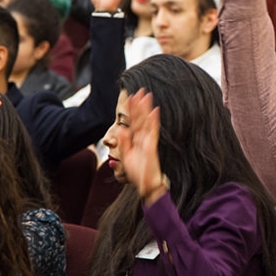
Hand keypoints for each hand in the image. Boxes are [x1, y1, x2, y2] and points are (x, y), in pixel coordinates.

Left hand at [117, 89, 167, 203]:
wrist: (147, 185)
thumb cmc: (138, 173)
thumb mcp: (126, 157)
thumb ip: (124, 143)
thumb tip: (120, 130)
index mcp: (136, 140)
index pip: (133, 122)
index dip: (132, 110)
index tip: (131, 97)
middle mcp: (142, 138)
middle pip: (140, 118)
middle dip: (140, 105)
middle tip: (140, 90)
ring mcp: (148, 141)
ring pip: (147, 121)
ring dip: (146, 109)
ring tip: (147, 95)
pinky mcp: (152, 146)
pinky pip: (153, 131)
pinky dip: (153, 121)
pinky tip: (154, 111)